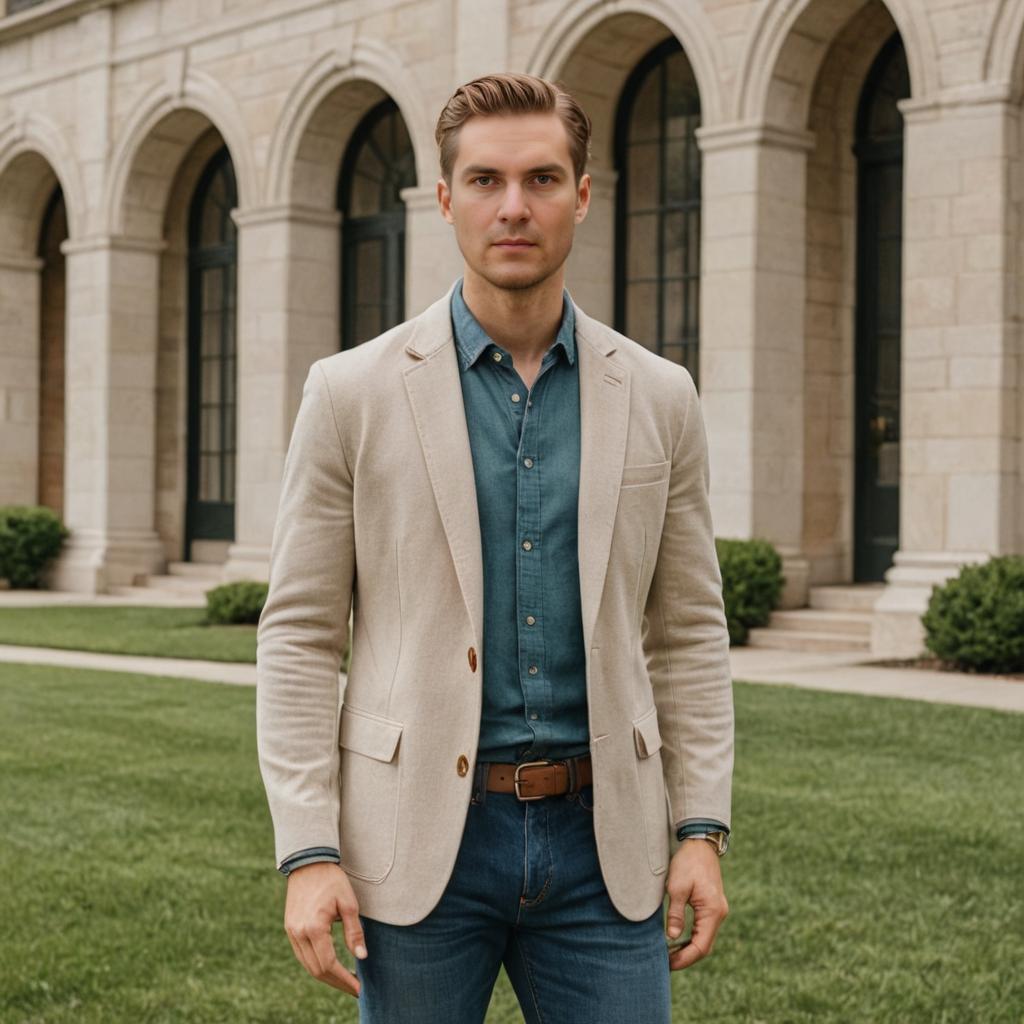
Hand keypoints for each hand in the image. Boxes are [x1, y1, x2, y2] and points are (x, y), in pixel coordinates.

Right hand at [283, 861, 366, 996]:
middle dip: (336, 982)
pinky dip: (315, 964)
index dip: (344, 979)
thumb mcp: (348, 903)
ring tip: (344, 980)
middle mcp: (299, 933)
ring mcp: (291, 932)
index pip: (329, 964)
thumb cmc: (332, 879)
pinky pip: (302, 955)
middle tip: (354, 988)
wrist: (308, 862)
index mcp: (314, 928)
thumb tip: (361, 957)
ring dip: (325, 976)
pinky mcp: (290, 928)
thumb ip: (354, 932)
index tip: (358, 988)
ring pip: (307, 965)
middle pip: (316, 970)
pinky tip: (329, 965)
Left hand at [664, 839, 728, 969]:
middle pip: (705, 946)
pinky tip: (679, 940)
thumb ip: (676, 914)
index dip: (685, 958)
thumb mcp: (677, 887)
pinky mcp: (713, 906)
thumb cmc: (688, 863)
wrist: (700, 844)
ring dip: (689, 948)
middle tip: (666, 963)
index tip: (668, 964)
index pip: (701, 946)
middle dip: (686, 957)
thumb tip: (672, 937)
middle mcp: (719, 914)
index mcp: (712, 911)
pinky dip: (693, 938)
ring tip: (669, 954)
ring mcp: (717, 910)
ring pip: (705, 938)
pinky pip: (704, 929)